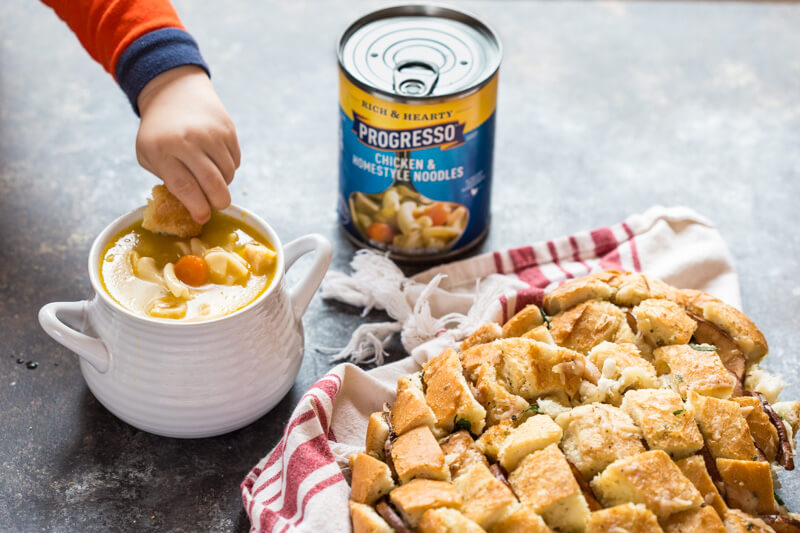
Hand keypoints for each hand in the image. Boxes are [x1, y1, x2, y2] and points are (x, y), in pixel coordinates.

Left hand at [136, 66, 240, 223]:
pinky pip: (235, 161)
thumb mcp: (148, 154)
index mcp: (163, 149)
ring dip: (223, 183)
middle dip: (218, 202)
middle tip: (217, 206)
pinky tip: (215, 160)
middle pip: (213, 183)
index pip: (185, 186)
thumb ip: (166, 178)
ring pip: (228, 174)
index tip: (202, 217)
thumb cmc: (159, 131)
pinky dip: (228, 168)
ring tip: (211, 178)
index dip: (197, 206)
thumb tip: (194, 204)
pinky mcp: (227, 129)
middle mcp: (188, 140)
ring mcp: (211, 134)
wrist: (175, 91)